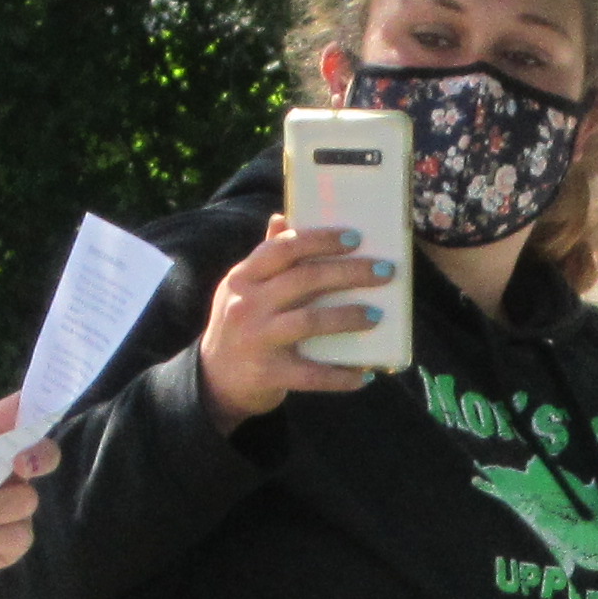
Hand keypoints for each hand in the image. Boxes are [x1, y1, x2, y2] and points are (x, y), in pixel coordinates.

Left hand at [0, 393, 52, 598]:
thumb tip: (3, 449)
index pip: (16, 416)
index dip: (38, 403)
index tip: (47, 401)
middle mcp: (1, 475)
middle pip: (44, 454)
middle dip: (40, 455)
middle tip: (22, 464)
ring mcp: (8, 512)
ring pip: (25, 500)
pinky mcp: (8, 546)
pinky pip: (18, 536)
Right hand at [195, 216, 391, 428]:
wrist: (213, 382)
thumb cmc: (239, 327)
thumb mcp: (242, 290)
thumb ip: (265, 258)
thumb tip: (283, 216)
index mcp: (244, 277)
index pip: (283, 248)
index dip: (321, 240)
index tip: (356, 238)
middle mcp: (247, 304)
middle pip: (305, 279)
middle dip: (350, 273)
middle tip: (385, 271)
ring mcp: (257, 339)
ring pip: (310, 321)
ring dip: (349, 317)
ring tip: (377, 315)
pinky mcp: (268, 374)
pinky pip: (312, 374)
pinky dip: (341, 375)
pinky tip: (366, 375)